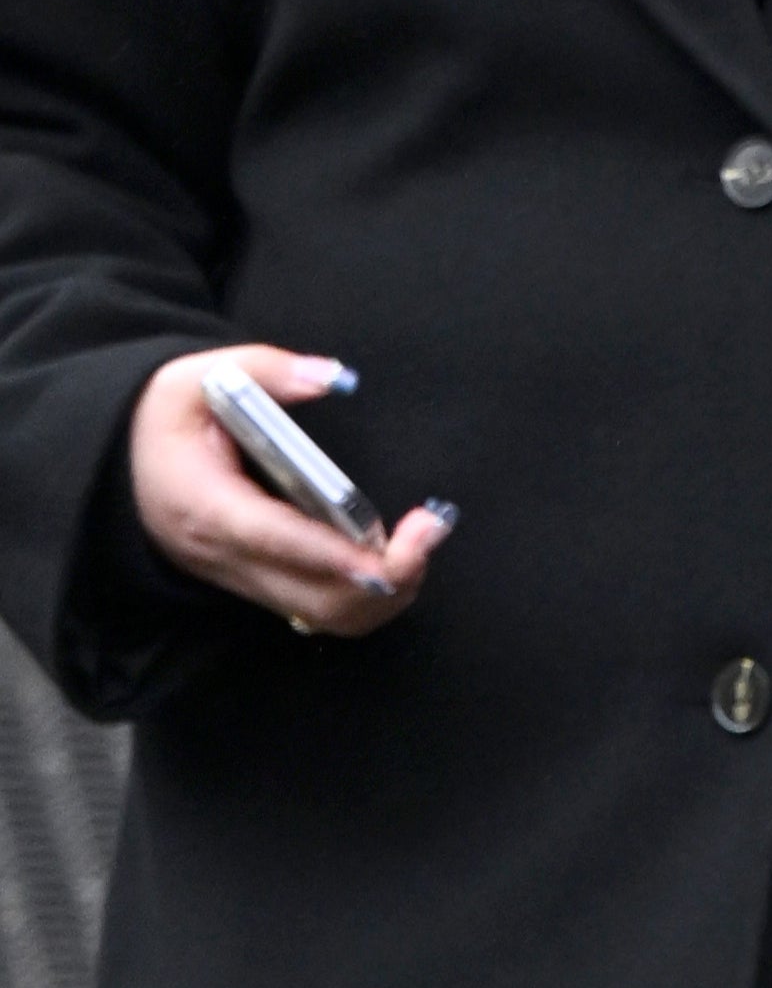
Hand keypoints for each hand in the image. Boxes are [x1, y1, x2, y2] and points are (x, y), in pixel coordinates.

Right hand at [127, 347, 455, 636]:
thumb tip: (332, 377)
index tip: (387, 553)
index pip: (272, 539)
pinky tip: (397, 560)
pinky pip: (323, 612)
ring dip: (385, 593)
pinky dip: (369, 597)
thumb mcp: (192, 378)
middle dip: (383, 575)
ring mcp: (241, 579)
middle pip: (313, 596)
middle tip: (431, 528)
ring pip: (325, 616)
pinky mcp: (260, 586)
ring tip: (422, 543)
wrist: (123, 463)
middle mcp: (223, 556)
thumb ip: (265, 370)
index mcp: (203, 505)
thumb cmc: (163, 419)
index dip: (332, 553)